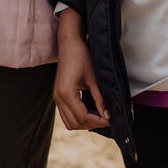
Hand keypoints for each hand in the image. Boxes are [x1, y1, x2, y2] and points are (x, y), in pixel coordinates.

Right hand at [52, 9, 110, 129]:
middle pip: (74, 123)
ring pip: (69, 122)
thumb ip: (100, 99)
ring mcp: (56, 97)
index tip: (110, 119)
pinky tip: (90, 112)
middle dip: (91, 124)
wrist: (69, 44)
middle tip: (106, 119)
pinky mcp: (58, 95)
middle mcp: (58, 97)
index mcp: (66, 93)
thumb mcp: (94, 78)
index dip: (98, 121)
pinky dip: (78, 117)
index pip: (82, 117)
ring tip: (98, 116)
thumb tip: (108, 115)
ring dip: (84, 123)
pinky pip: (66, 115)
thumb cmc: (81, 56)